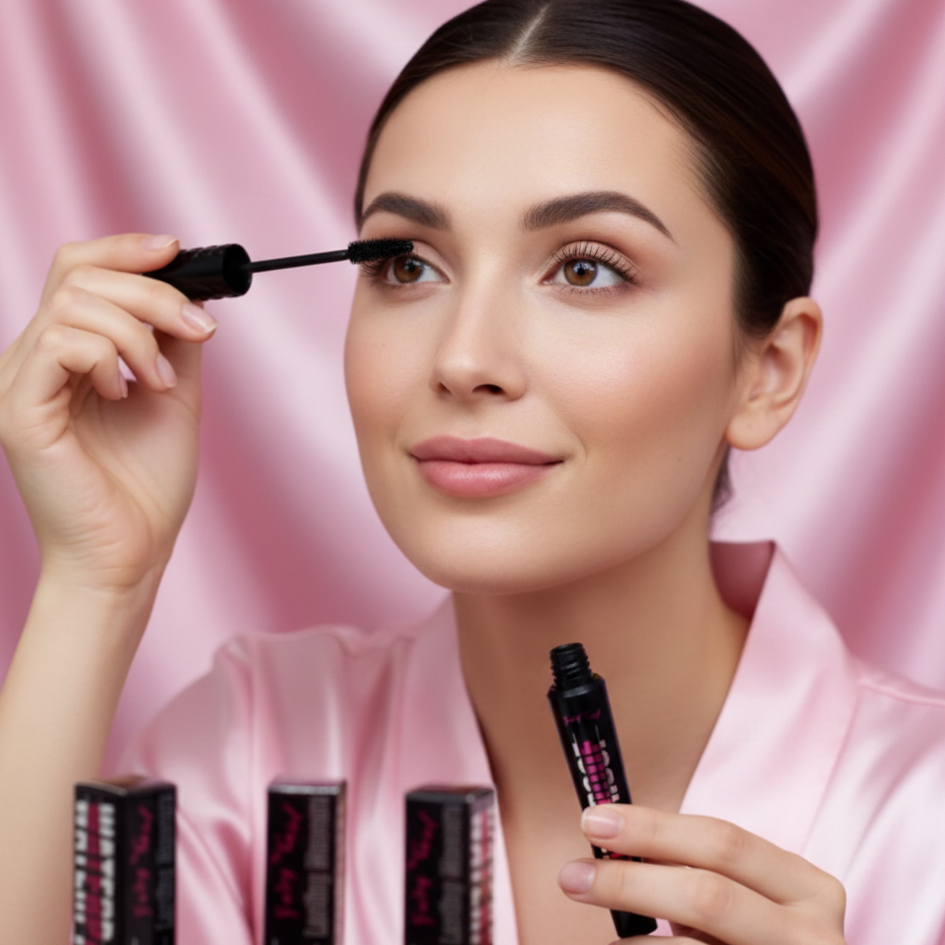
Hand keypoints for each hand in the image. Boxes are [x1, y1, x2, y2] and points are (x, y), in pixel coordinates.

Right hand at [0, 234, 217, 593]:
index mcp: (69, 354)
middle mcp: (36, 359)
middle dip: (151, 291)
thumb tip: (189, 291)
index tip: (175, 249)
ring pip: (73, 303)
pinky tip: (127, 393)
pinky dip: (109, 356)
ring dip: (138, 333)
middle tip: (198, 330)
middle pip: (79, 274)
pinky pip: (61, 342)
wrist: (132, 552)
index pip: (79, 271)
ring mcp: (21, 382)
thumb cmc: (146, 484)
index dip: (125, 250)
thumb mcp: (173, 394)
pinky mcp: (20, 410)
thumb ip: (172, 341)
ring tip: (161, 383)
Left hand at [558, 805, 845, 943]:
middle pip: (707, 895)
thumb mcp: (746, 900)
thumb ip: (698, 870)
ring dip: (633, 943)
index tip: (594, 820)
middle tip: (572, 875)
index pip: (722, 841)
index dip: (653, 827)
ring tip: (603, 936)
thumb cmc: (755, 940)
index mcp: (806, 887)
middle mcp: (812, 935)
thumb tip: (613, 842)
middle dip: (630, 882)